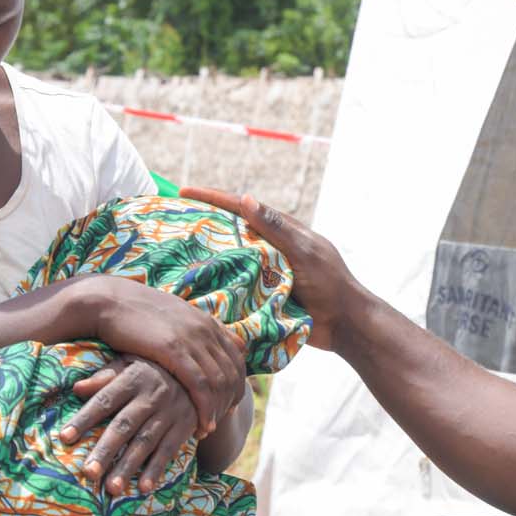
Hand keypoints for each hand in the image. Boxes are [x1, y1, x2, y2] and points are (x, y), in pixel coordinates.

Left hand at [65, 356, 197, 494]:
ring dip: (128, 466)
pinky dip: (157, 469)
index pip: (104, 400)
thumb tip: (76, 388)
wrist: (200, 373)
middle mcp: (151, 396)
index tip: (64, 438)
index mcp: (133, 378)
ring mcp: (169, 412)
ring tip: (112, 488)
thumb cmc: (153, 369)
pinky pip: (169, 450)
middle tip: (88, 472)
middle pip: (124, 425)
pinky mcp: (184, 426)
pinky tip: (144, 487)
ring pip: (145, 442)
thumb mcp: (130, 363)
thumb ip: (104, 376)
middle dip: (105, 450)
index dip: (84, 419)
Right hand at [82, 276, 246, 431]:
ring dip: (218, 410)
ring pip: (220, 382)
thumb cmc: (134, 313)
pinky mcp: (174, 350)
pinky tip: (202, 425)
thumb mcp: (170, 317)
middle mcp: (205, 329)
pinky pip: (200, 386)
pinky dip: (206, 409)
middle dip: (231, 400)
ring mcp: (192, 339)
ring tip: (210, 428)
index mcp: (206, 320)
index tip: (230, 402)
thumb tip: (207, 339)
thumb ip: (193, 328)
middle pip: (233, 372)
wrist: (108, 301)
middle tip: (222, 420)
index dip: (238, 383)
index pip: (238, 357)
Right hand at [180, 188, 358, 350]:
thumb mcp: (304, 252)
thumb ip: (276, 228)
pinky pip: (234, 285)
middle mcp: (270, 249)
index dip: (212, 198)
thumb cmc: (330, 284)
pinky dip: (217, 282)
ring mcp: (265, 272)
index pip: (241, 208)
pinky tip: (194, 285)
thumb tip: (246, 198)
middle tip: (170, 221)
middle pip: (231, 231)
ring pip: (230, 259)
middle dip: (202, 224)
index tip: (184, 190)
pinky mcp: (263, 296)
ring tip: (174, 252)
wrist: (344, 325)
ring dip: (205, 255)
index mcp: (281, 232)